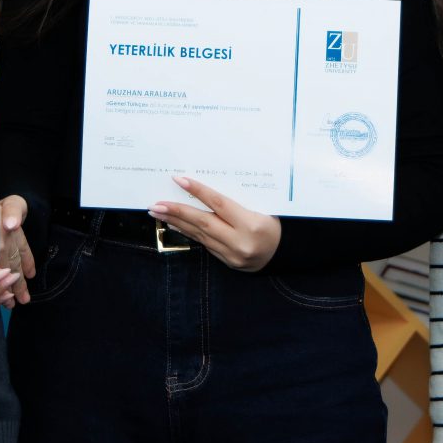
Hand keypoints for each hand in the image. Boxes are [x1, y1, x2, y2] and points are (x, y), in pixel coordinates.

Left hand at [149, 176, 281, 271]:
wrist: (285, 253)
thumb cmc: (275, 223)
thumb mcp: (262, 207)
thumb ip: (237, 200)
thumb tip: (205, 187)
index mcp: (252, 224)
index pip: (219, 204)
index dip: (198, 191)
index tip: (179, 180)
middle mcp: (240, 242)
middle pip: (203, 223)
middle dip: (177, 212)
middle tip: (156, 204)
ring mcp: (232, 255)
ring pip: (200, 235)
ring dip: (177, 223)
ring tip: (159, 212)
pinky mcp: (227, 262)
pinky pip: (204, 244)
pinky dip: (189, 232)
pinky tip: (176, 224)